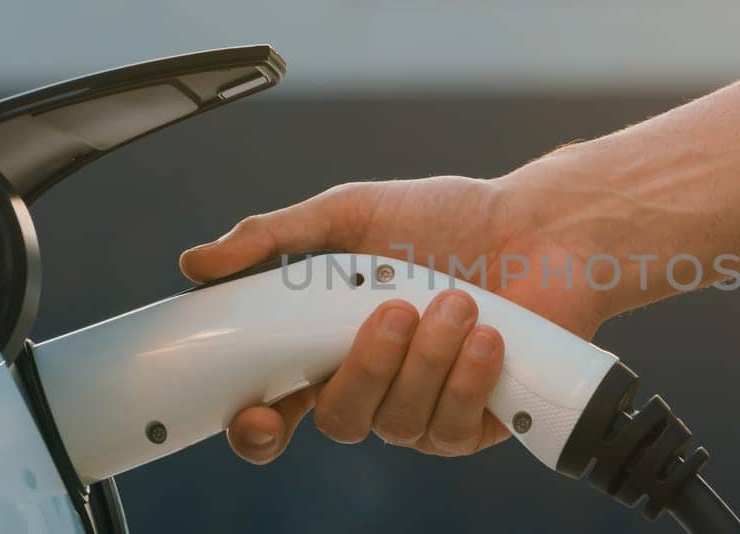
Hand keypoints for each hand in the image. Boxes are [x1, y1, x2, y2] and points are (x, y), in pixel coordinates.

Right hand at [179, 176, 610, 462]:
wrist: (542, 225)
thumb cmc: (449, 219)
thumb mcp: (350, 214)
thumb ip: (273, 239)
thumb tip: (197, 262)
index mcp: (331, 347)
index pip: (277, 410)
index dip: (257, 428)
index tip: (258, 414)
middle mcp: (375, 386)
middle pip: (338, 419)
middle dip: (364, 367)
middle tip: (395, 309)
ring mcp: (425, 409)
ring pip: (396, 423)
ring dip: (425, 361)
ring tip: (459, 301)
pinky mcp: (477, 421)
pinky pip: (452, 429)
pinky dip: (467, 381)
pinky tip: (488, 338)